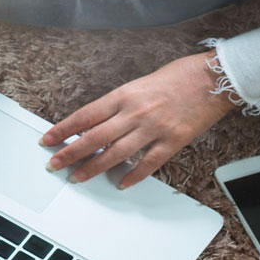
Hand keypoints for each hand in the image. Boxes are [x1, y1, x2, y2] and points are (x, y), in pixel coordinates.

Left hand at [40, 53, 236, 188]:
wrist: (212, 78)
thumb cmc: (176, 76)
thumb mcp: (138, 84)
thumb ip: (118, 105)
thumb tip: (96, 124)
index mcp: (123, 95)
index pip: (84, 115)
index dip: (63, 129)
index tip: (47, 139)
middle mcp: (134, 112)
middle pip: (94, 137)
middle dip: (70, 153)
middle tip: (54, 164)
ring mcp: (154, 128)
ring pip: (116, 154)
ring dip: (93, 167)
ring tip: (78, 177)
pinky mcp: (173, 141)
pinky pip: (148, 163)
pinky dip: (133, 175)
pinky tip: (120, 183)